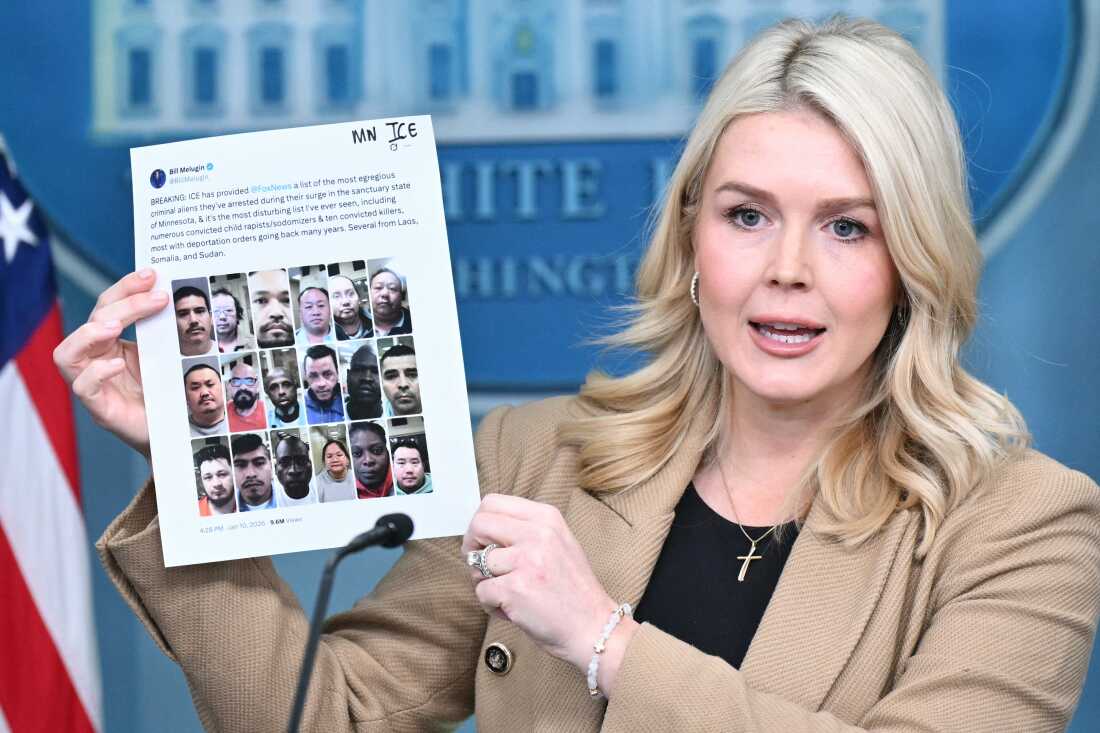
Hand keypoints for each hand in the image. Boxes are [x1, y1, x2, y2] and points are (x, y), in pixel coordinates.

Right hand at [53, 269, 168, 457]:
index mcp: (110, 343)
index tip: (151, 274)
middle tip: (154, 295)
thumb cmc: (167, 392)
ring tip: (117, 326)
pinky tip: (117, 365)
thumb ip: (162, 331)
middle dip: (123, 303)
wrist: (176, 431)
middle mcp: (96, 360)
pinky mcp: (101, 409)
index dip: (125, 288)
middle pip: (94, 322)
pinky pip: (82, 388)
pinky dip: (97, 373)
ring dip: (90, 335)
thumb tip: (172, 294)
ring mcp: (94, 385)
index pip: (108, 306)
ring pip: (66, 354)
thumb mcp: (166, 355)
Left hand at [462, 494, 618, 670]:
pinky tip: (513, 609)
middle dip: (471, 548)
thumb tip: (482, 529)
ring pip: (477, 563)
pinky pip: (482, 591)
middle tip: (481, 567)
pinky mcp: (516, 588)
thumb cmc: (573, 590)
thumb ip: (525, 530)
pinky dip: (492, 605)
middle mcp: (538, 533)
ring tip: (509, 594)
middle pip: (479, 525)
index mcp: (547, 517)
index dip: (480, 524)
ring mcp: (526, 560)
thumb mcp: (558, 543)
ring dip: (484, 582)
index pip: (492, 503)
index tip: (483, 542)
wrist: (593, 626)